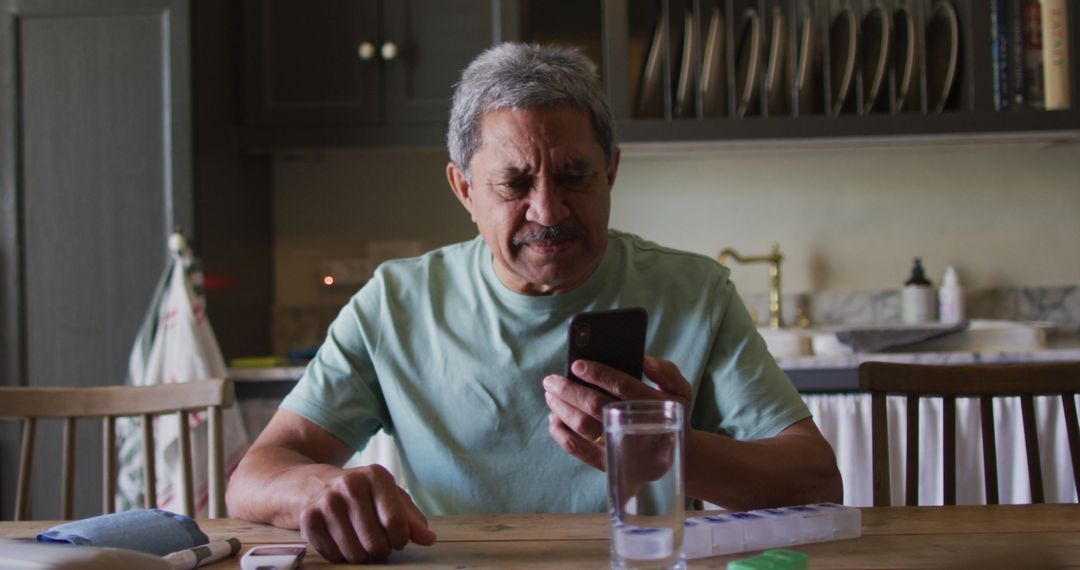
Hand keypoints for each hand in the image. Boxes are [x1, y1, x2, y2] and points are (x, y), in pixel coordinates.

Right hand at [297, 464, 436, 562]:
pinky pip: (334, 556)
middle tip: (375, 542)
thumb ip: (411, 518)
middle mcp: (350, 485)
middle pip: (376, 542)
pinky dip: (340, 556)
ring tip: (358, 541)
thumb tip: (429, 539)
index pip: (396, 523)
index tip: (397, 540)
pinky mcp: (309, 519)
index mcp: (375, 476)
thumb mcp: (388, 497)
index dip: (399, 540)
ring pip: (355, 553)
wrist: (309, 485)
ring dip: (361, 555)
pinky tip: (340, 540)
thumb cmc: (359, 494)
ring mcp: (327, 502)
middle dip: (380, 550)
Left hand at [542, 356, 692, 469]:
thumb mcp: (681, 390)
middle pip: (595, 406)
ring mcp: (620, 448)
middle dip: (569, 390)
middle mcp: (636, 429)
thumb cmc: (670, 414)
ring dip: (561, 408)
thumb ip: (665, 371)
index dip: (598, 374)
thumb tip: (643, 360)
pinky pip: (577, 449)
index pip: (622, 386)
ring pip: (582, 427)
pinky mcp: (607, 464)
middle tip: (551, 380)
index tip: (576, 364)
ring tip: (551, 394)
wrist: (678, 456)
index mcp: (655, 407)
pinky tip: (553, 418)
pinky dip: (560, 432)